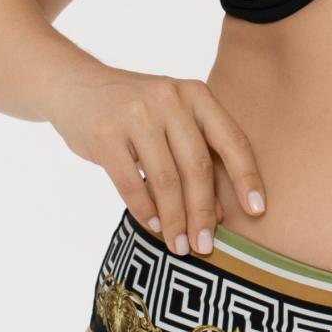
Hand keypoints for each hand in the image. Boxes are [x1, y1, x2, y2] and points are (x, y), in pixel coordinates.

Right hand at [46, 65, 265, 255]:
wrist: (74, 86)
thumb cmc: (134, 112)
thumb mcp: (172, 118)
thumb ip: (197, 156)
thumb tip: (221, 213)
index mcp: (195, 94)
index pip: (231, 140)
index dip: (246, 178)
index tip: (257, 212)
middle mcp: (169, 99)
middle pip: (197, 166)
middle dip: (203, 212)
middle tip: (205, 245)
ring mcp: (134, 114)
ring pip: (165, 179)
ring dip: (174, 219)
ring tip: (179, 245)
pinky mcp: (105, 134)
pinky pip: (131, 182)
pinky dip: (145, 210)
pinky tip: (154, 227)